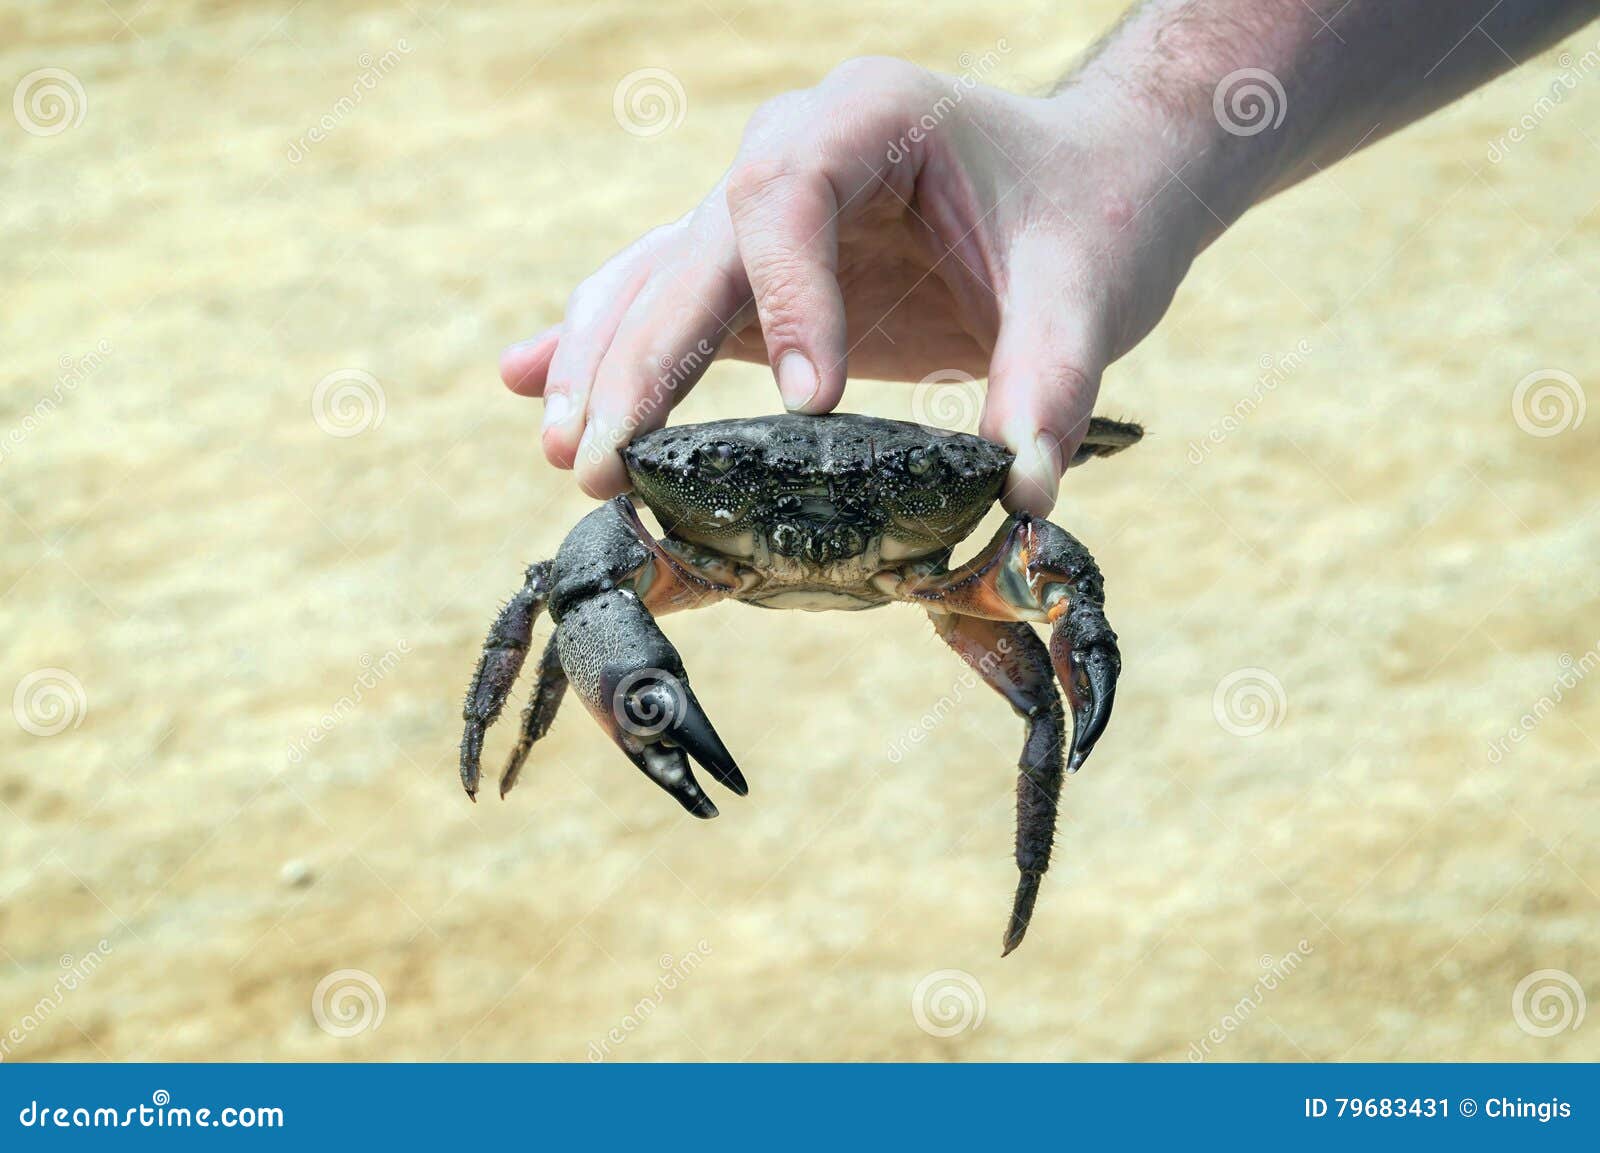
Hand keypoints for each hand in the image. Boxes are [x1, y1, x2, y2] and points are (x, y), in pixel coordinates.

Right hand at [502, 56, 1212, 513]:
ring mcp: (767, 211)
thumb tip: (1020, 495)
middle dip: (644, 358)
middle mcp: (797, 150)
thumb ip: (1052, 379)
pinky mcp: (762, 272)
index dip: (788, 300)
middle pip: (696, 247)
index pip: (792, 196)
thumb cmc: (1090, 213)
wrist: (1088, 181)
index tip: (810, 403)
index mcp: (871, 118)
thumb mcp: (1088, 287)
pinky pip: (667, 299)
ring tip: (565, 449)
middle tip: (604, 459)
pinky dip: (610, 347)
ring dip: (605, 362)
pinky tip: (530, 388)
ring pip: (658, 274)